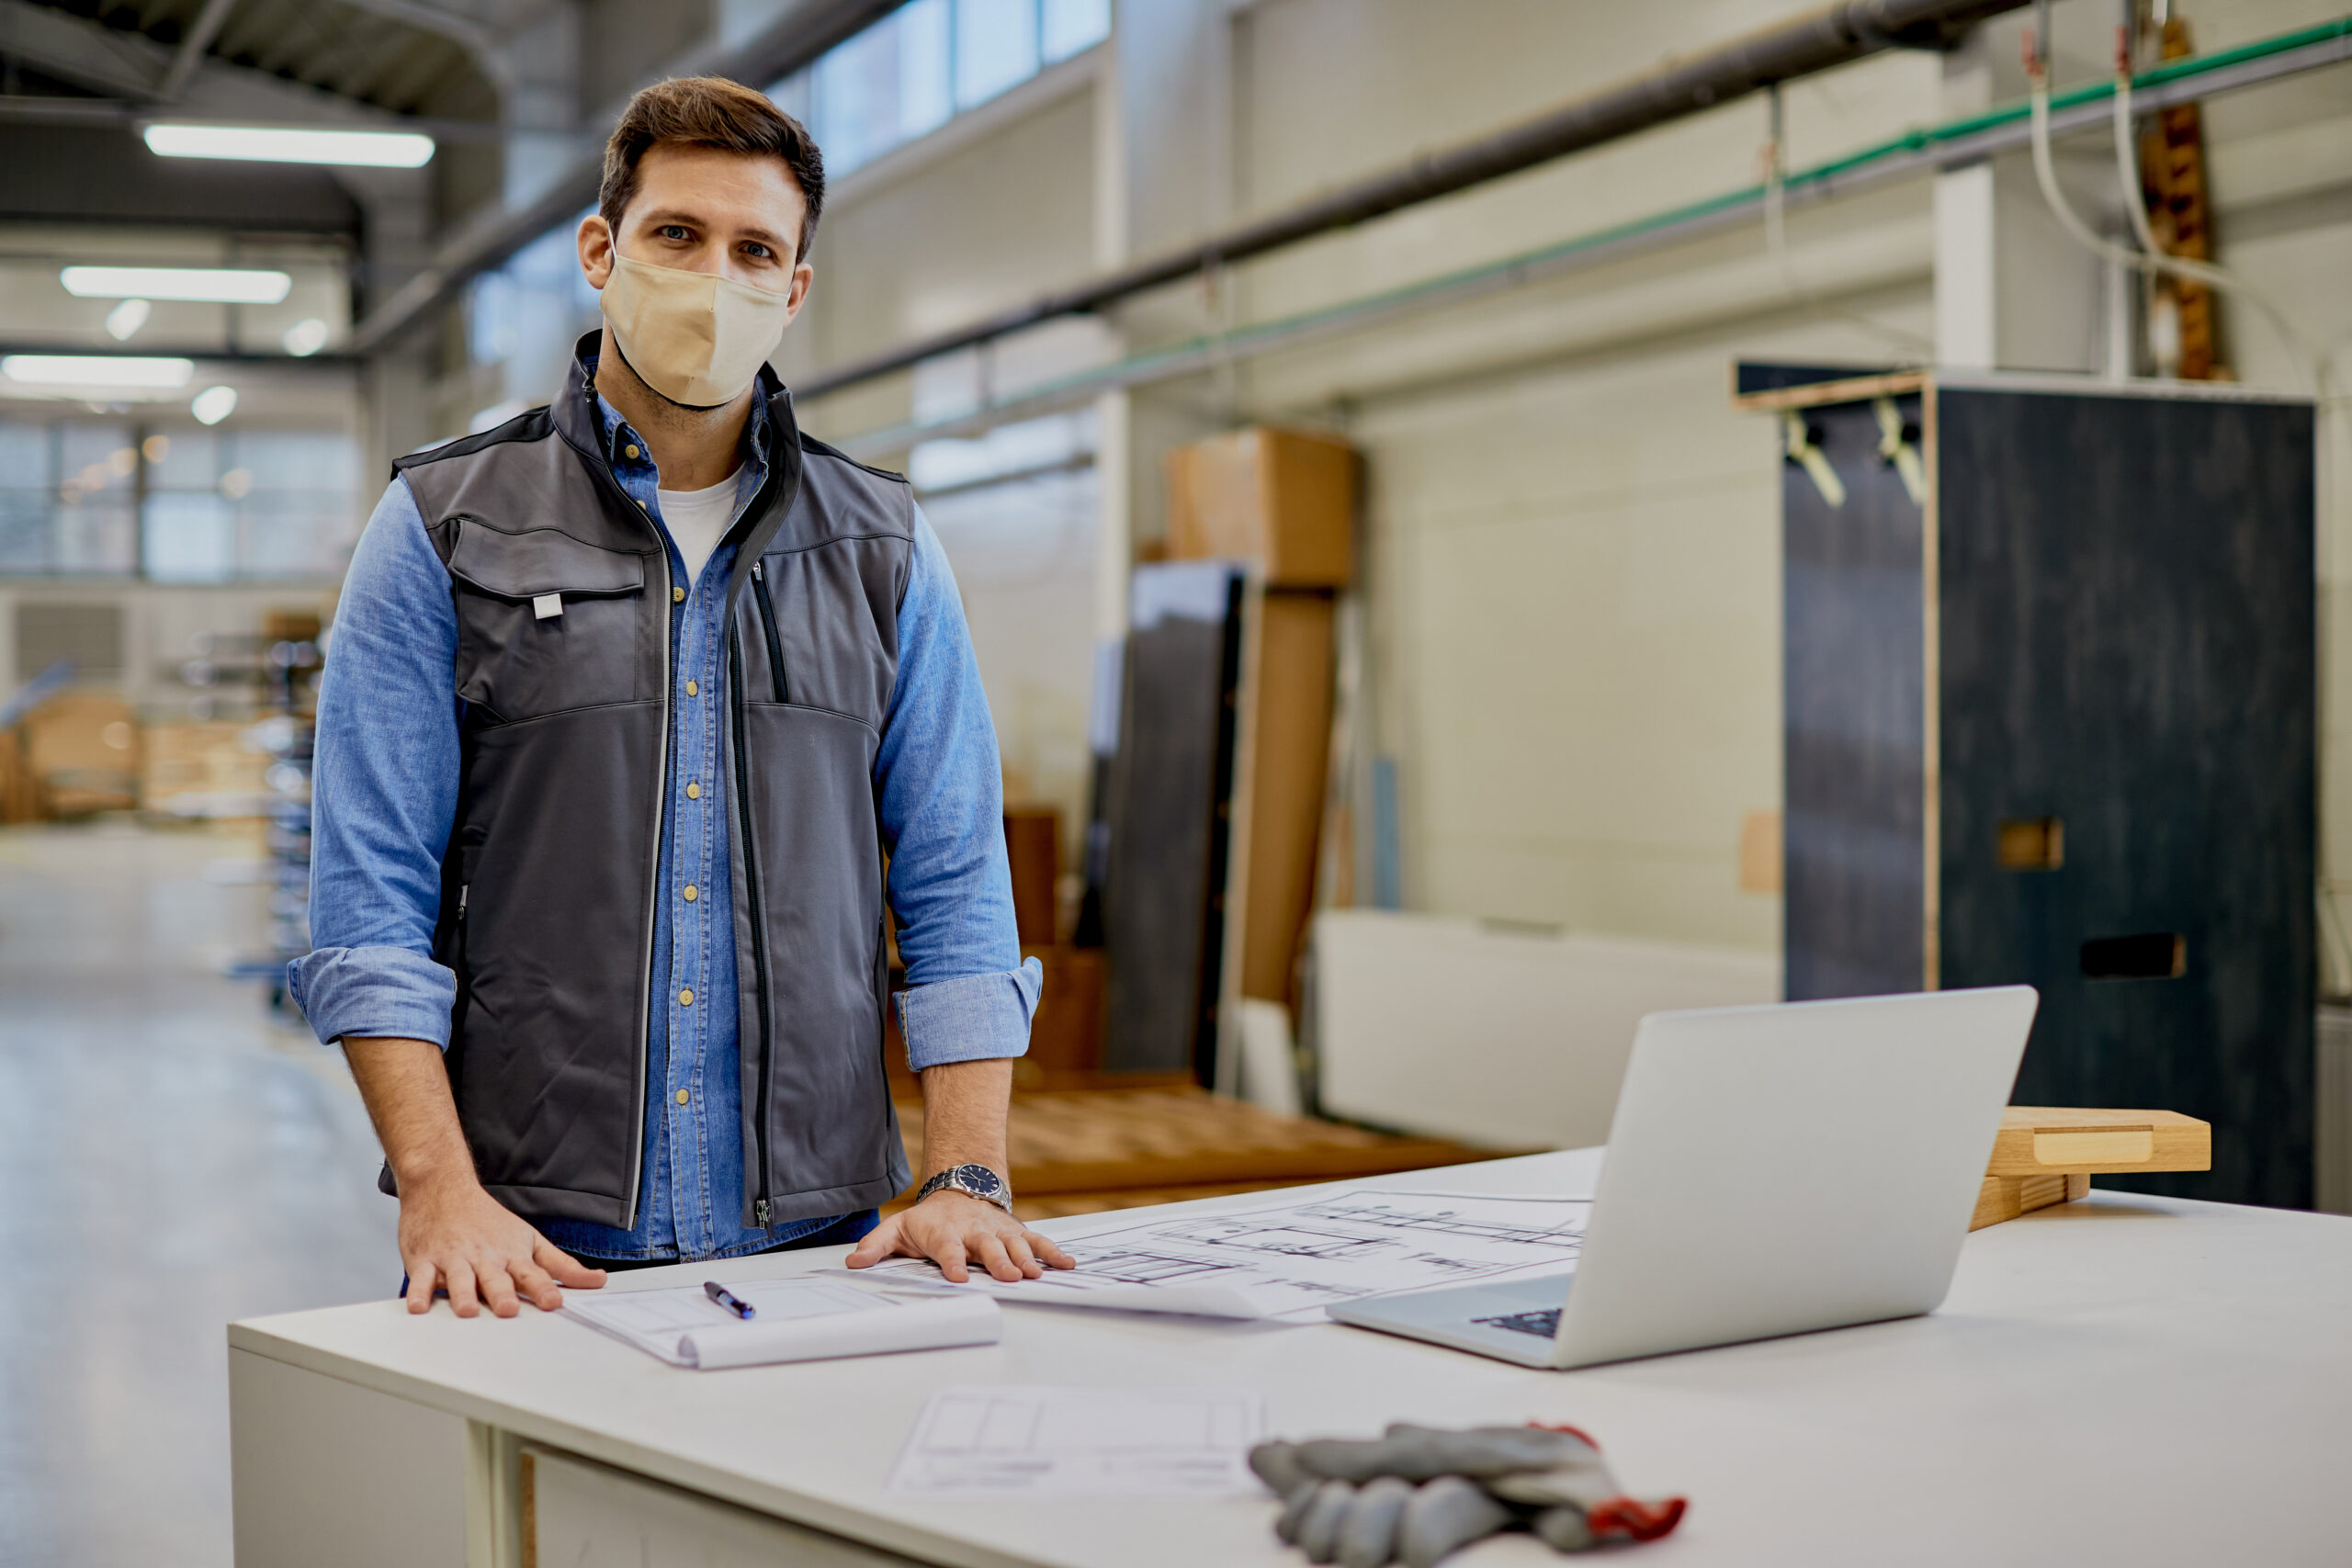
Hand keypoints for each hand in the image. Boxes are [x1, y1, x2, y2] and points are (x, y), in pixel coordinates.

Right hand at [397, 1174, 606, 1317]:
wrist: (442, 1187)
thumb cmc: (488, 1221)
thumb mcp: (529, 1239)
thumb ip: (561, 1264)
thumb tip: (597, 1281)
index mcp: (511, 1255)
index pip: (532, 1274)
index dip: (543, 1288)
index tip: (554, 1302)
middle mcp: (484, 1257)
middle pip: (495, 1278)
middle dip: (502, 1294)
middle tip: (508, 1310)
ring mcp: (453, 1258)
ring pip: (459, 1278)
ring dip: (462, 1294)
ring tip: (466, 1310)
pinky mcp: (424, 1261)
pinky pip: (420, 1279)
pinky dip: (418, 1293)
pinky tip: (418, 1307)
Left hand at [844, 1190, 1074, 1282]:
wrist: (960, 1190)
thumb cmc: (928, 1220)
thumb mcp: (897, 1228)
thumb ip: (876, 1245)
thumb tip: (853, 1262)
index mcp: (944, 1232)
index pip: (947, 1247)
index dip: (952, 1261)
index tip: (956, 1276)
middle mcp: (974, 1231)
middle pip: (987, 1246)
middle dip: (998, 1261)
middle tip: (1008, 1276)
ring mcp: (998, 1231)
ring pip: (1014, 1244)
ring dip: (1026, 1259)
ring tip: (1035, 1273)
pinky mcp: (1016, 1232)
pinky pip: (1037, 1241)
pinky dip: (1052, 1252)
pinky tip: (1067, 1264)